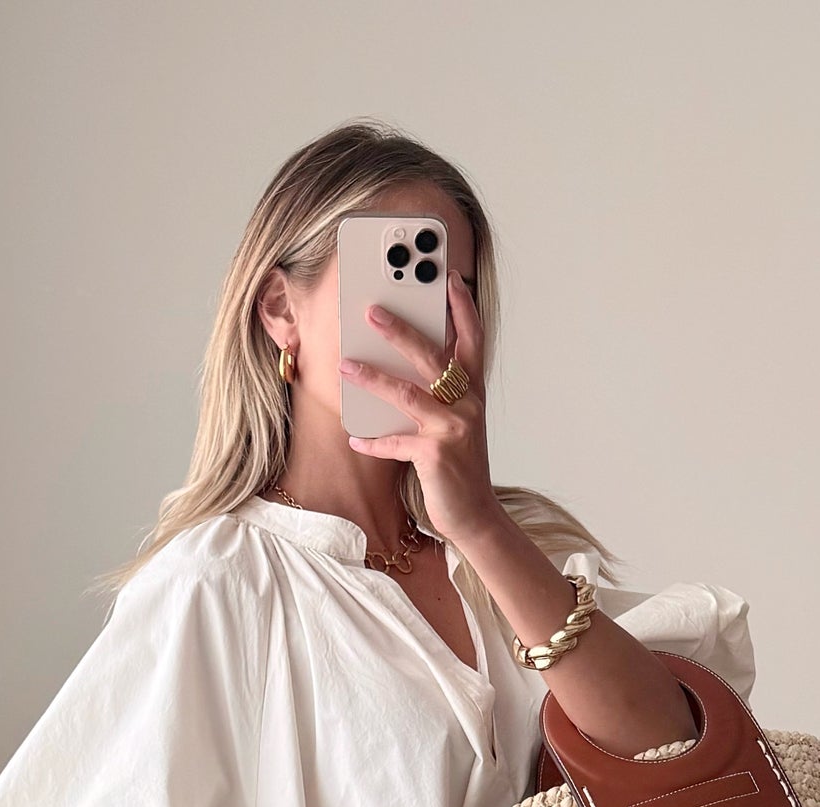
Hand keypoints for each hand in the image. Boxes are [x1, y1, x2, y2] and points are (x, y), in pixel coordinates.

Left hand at [339, 270, 497, 547]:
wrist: (474, 515)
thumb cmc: (458, 465)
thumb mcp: (455, 422)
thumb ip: (438, 393)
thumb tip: (400, 364)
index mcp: (473, 391)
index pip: (472, 339)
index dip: (462, 308)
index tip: (448, 278)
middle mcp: (467, 404)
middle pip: (432, 356)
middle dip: (400, 330)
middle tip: (371, 309)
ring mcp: (453, 428)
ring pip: (407, 393)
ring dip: (373, 378)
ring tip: (345, 364)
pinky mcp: (435, 454)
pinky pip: (395, 442)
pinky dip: (373, 441)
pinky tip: (354, 437)